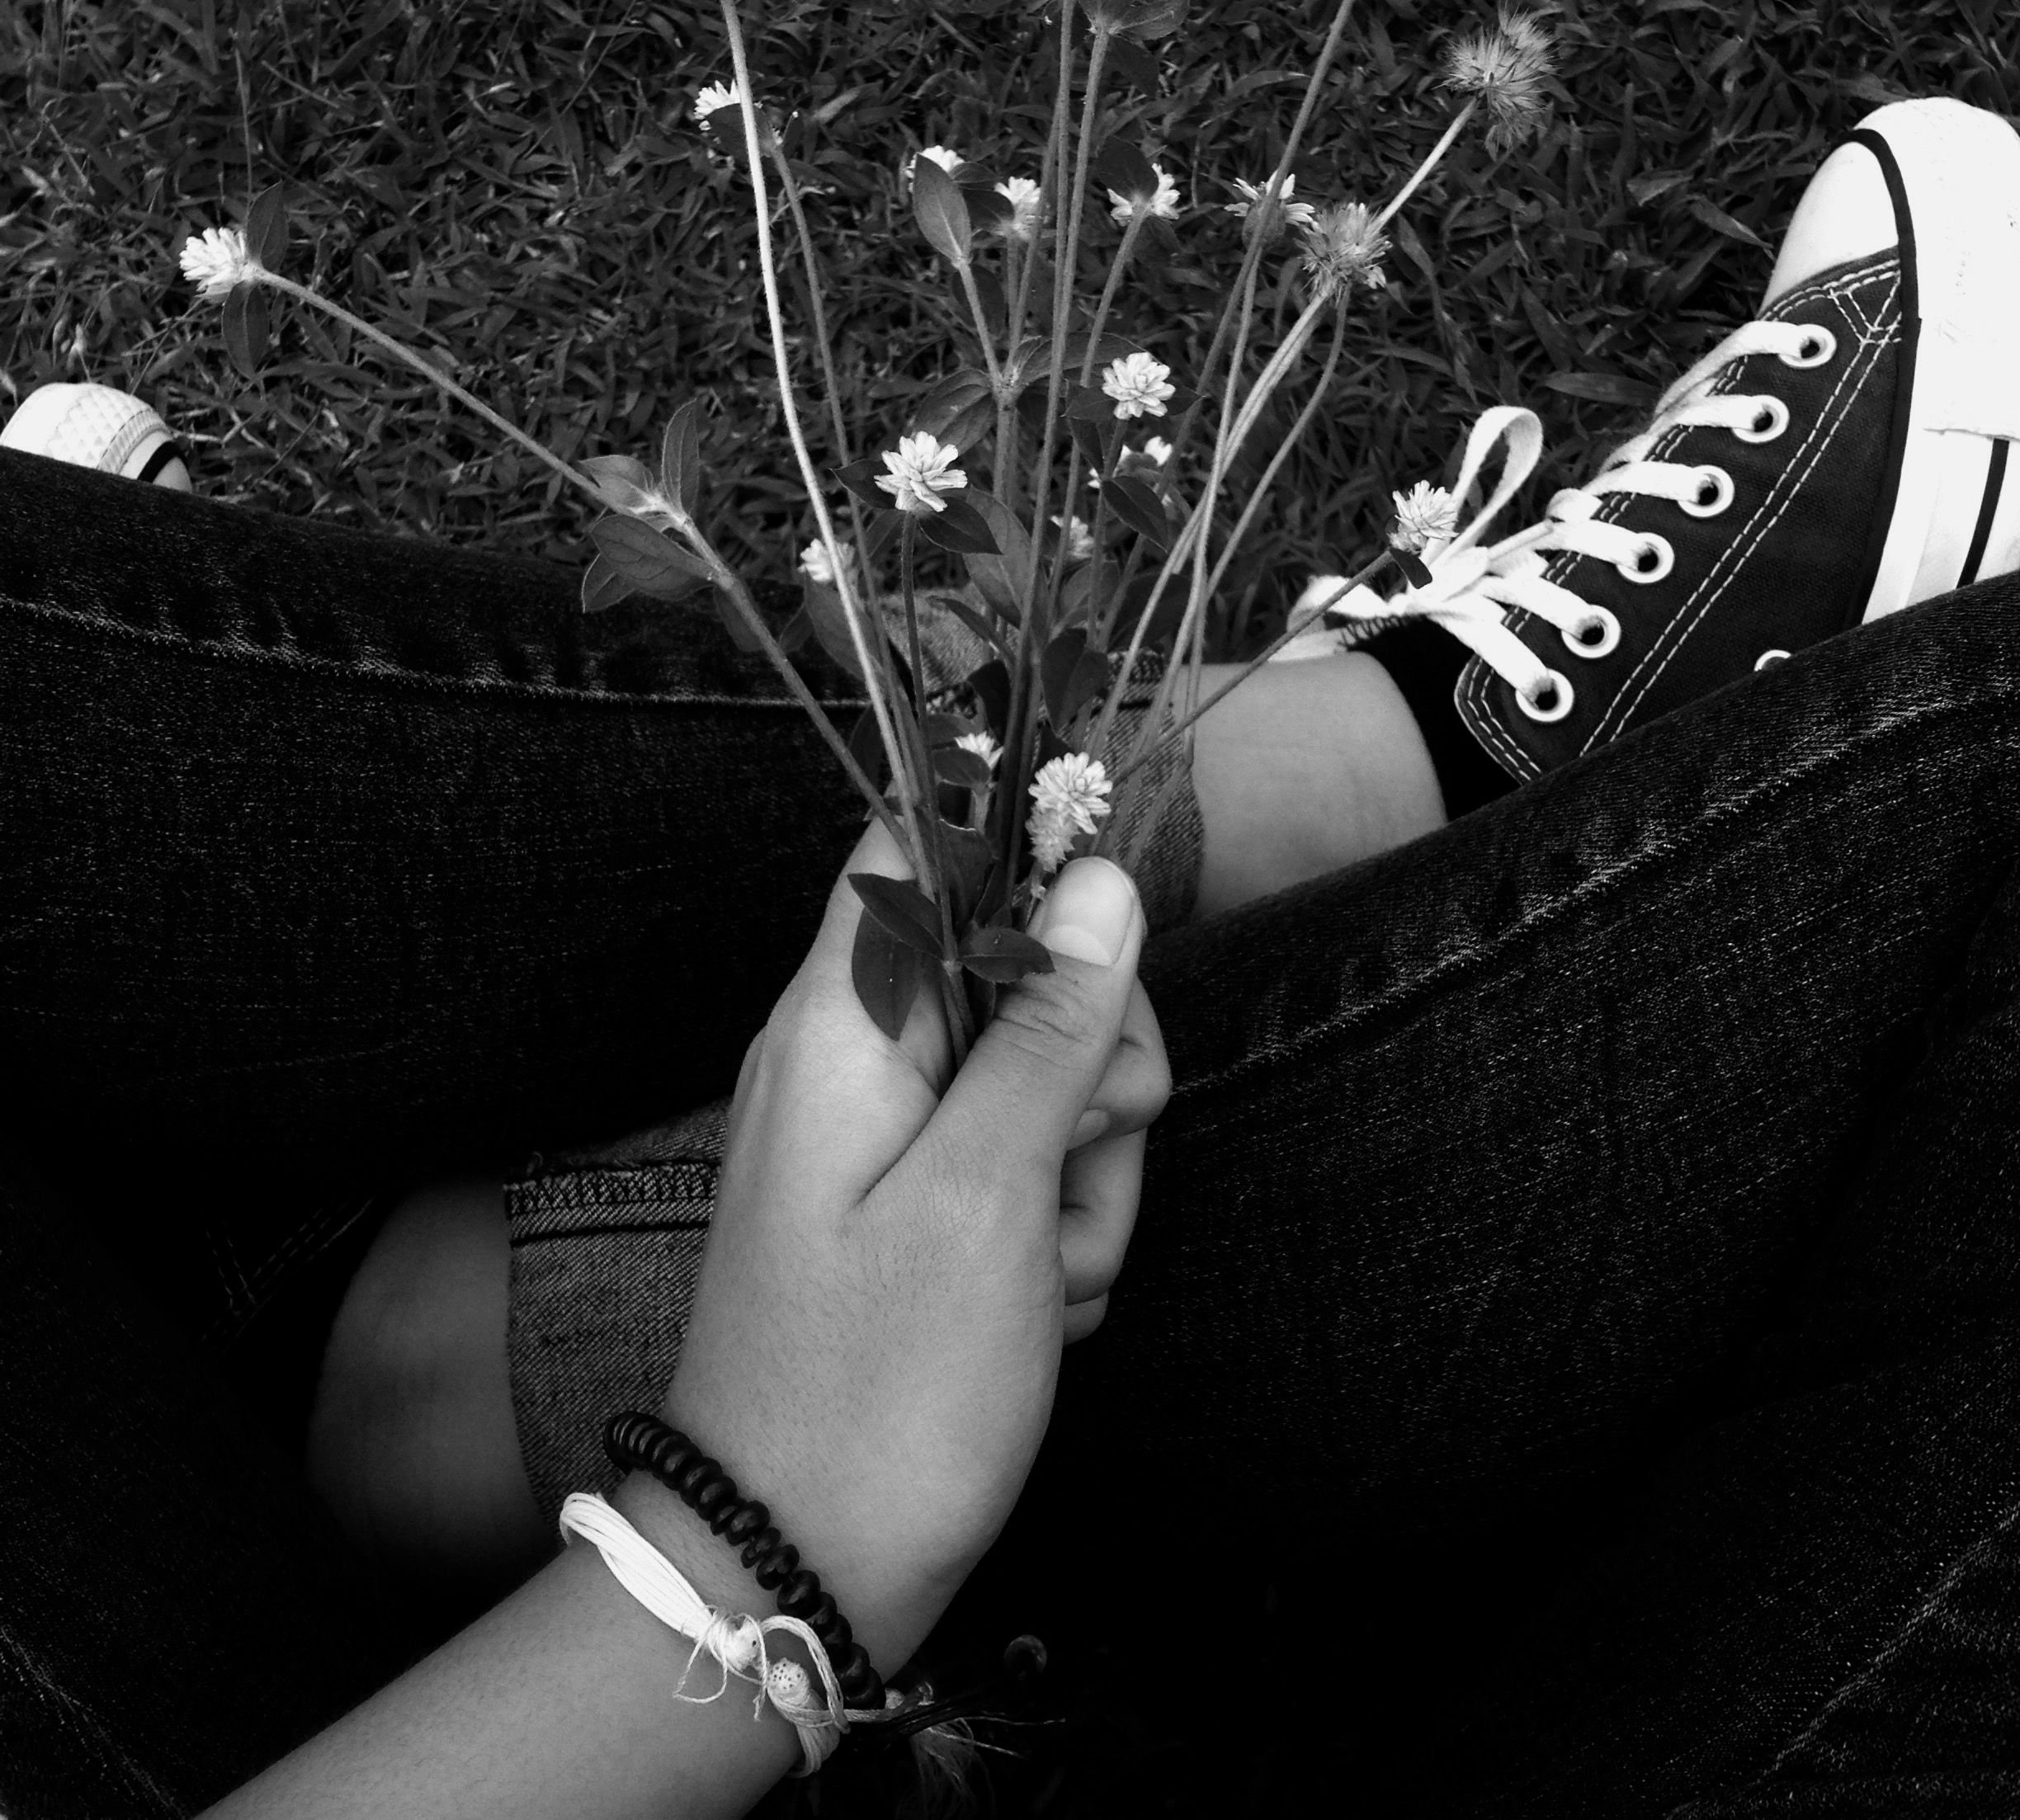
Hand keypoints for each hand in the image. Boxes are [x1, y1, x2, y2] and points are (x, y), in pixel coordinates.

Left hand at [661, 822, 1169, 1678]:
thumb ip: (1048, 1027)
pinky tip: (1037, 1314)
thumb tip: (1098, 877)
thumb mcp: (988, 1196)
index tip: (1100, 947)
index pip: (919, 845)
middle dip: (1089, 1073)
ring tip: (1039, 1280)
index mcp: (840, 1022)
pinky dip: (1058, 1241)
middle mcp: (857, 1060)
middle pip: (1024, 972)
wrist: (795, 1577)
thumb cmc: (880, 1390)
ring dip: (1084, 1182)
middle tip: (1073, 1167)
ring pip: (1050, 1085)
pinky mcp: (923, 1215)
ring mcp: (890, 1142)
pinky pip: (1031, 1175)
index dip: (1024, 857)